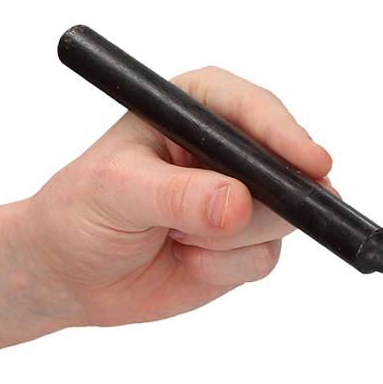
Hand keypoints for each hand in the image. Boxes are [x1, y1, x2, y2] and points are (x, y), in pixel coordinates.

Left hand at [29, 66, 333, 326]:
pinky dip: (225, 269)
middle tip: (223, 224)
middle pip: (285, 167)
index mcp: (195, 108)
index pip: (253, 109)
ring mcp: (243, 199)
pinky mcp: (246, 245)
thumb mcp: (117, 192)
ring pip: (280, 219)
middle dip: (259, 201)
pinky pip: (265, 258)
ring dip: (228, 241)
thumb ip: (178, 195)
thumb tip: (238, 206)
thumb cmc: (80, 214)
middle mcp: (227, 149)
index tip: (312, 164)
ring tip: (176, 239)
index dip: (286, 135)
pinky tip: (186, 262)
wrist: (70, 275)